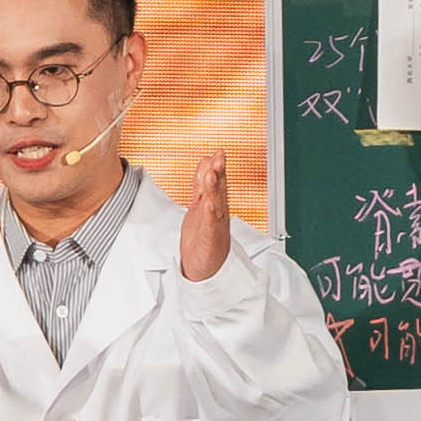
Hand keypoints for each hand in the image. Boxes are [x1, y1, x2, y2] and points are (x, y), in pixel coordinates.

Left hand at [179, 145, 238, 280]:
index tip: (218, 151)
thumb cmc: (202, 239)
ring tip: (213, 173)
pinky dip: (211, 213)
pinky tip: (209, 203)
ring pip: (216, 203)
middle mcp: (217, 213)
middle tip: (220, 156)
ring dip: (216, 188)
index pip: (216, 182)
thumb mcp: (200, 206)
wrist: (204, 269)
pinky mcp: (210, 238)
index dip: (217, 166)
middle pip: (219, 189)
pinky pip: (211, 224)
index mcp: (214, 205)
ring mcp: (215, 226)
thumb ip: (202, 185)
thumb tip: (205, 163)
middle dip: (220, 172)